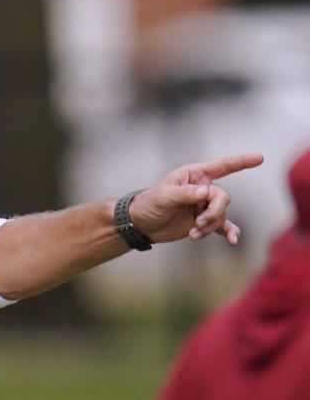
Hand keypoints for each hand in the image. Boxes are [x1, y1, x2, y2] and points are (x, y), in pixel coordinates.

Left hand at [129, 153, 263, 245]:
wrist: (141, 224)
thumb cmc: (149, 203)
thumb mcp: (164, 196)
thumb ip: (185, 193)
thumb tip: (206, 192)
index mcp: (194, 175)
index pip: (222, 166)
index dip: (241, 162)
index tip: (259, 158)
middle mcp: (203, 189)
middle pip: (222, 198)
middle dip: (214, 212)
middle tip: (198, 222)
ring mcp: (204, 206)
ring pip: (220, 215)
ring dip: (209, 226)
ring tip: (193, 234)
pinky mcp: (202, 222)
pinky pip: (221, 226)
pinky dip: (228, 233)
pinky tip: (232, 241)